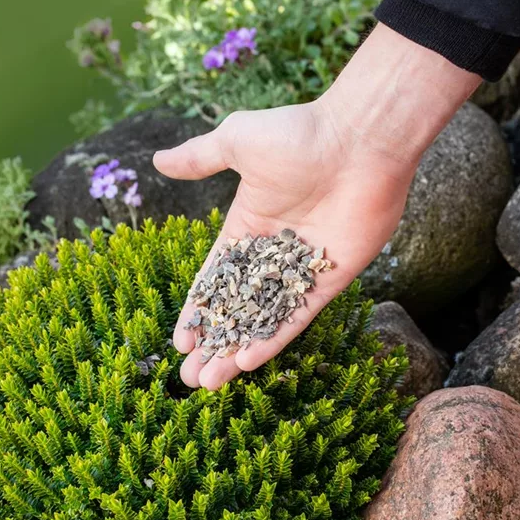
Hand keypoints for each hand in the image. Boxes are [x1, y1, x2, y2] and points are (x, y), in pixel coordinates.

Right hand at [153, 25, 480, 389]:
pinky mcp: (332, 280)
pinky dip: (274, 340)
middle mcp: (274, 253)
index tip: (179, 341)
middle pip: (237, 309)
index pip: (216, 279)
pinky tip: (247, 364)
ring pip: (264, 321)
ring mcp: (304, 269)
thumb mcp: (237, 141)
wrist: (361, 140)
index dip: (198, 311)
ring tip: (209, 384)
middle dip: (213, 343)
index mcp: (248, 225)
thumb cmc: (299, 135)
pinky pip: (299, 318)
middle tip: (189, 378)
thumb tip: (158, 159)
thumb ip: (199, 157)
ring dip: (237, 352)